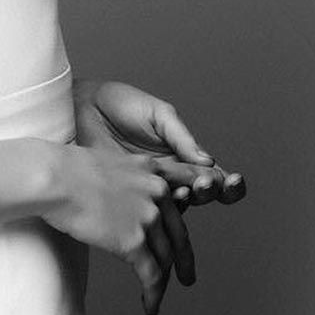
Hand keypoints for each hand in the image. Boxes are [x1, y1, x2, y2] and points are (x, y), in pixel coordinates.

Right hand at [41, 144, 192, 314]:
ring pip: (166, 259)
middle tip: (186, 275)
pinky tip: (150, 305)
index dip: (195, 206)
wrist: (55, 177)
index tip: (193, 225)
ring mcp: (148, 217)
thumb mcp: (112, 161)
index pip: (188, 188)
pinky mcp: (134, 242)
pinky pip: (152, 276)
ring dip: (164, 283)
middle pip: (179, 234)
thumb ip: (131, 179)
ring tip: (158, 297)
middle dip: (184, 259)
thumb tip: (128, 197)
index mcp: (152, 170)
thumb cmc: (69, 168)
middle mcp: (157, 192)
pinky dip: (154, 295)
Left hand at [73, 80, 245, 210]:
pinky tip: (164, 200)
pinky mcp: (129, 195)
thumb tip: (208, 162)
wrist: (84, 107)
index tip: (231, 180)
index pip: (214, 174)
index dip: (227, 183)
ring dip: (188, 201)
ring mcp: (151, 187)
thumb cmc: (121, 105)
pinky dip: (161, 209)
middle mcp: (171, 175)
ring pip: (180, 206)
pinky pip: (150, 209)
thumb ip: (182, 137)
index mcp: (183, 154)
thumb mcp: (158, 114)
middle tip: (205, 184)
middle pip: (202, 195)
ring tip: (187, 190)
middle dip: (210, 192)